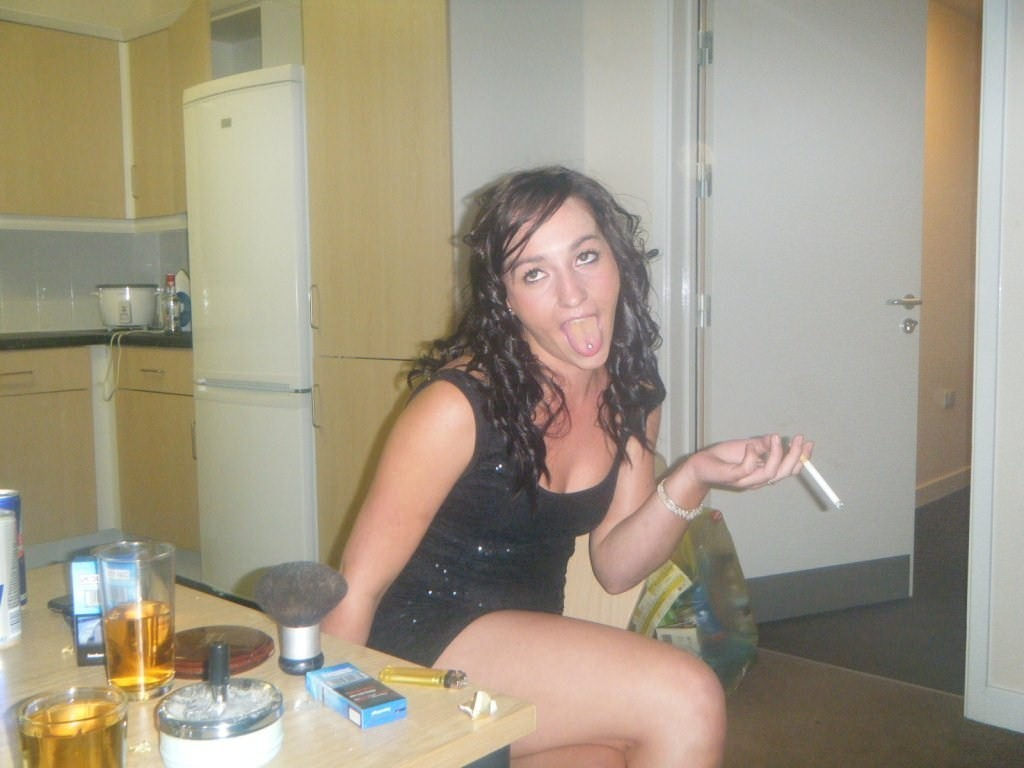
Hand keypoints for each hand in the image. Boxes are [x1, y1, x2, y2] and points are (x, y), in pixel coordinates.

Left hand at [684, 434, 812, 491]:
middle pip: (784, 473)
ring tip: (776, 438)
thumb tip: (778, 438)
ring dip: (777, 455)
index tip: (808, 443)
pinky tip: (751, 444)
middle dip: (795, 456)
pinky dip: (752, 455)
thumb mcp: (747, 446)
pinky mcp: (732, 477)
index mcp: (764, 473)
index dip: (801, 458)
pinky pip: (747, 469)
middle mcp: (758, 480)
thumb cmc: (722, 457)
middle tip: (799, 439)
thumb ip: (763, 445)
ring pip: (770, 473)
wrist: (700, 466)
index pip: (788, 470)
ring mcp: (746, 481)